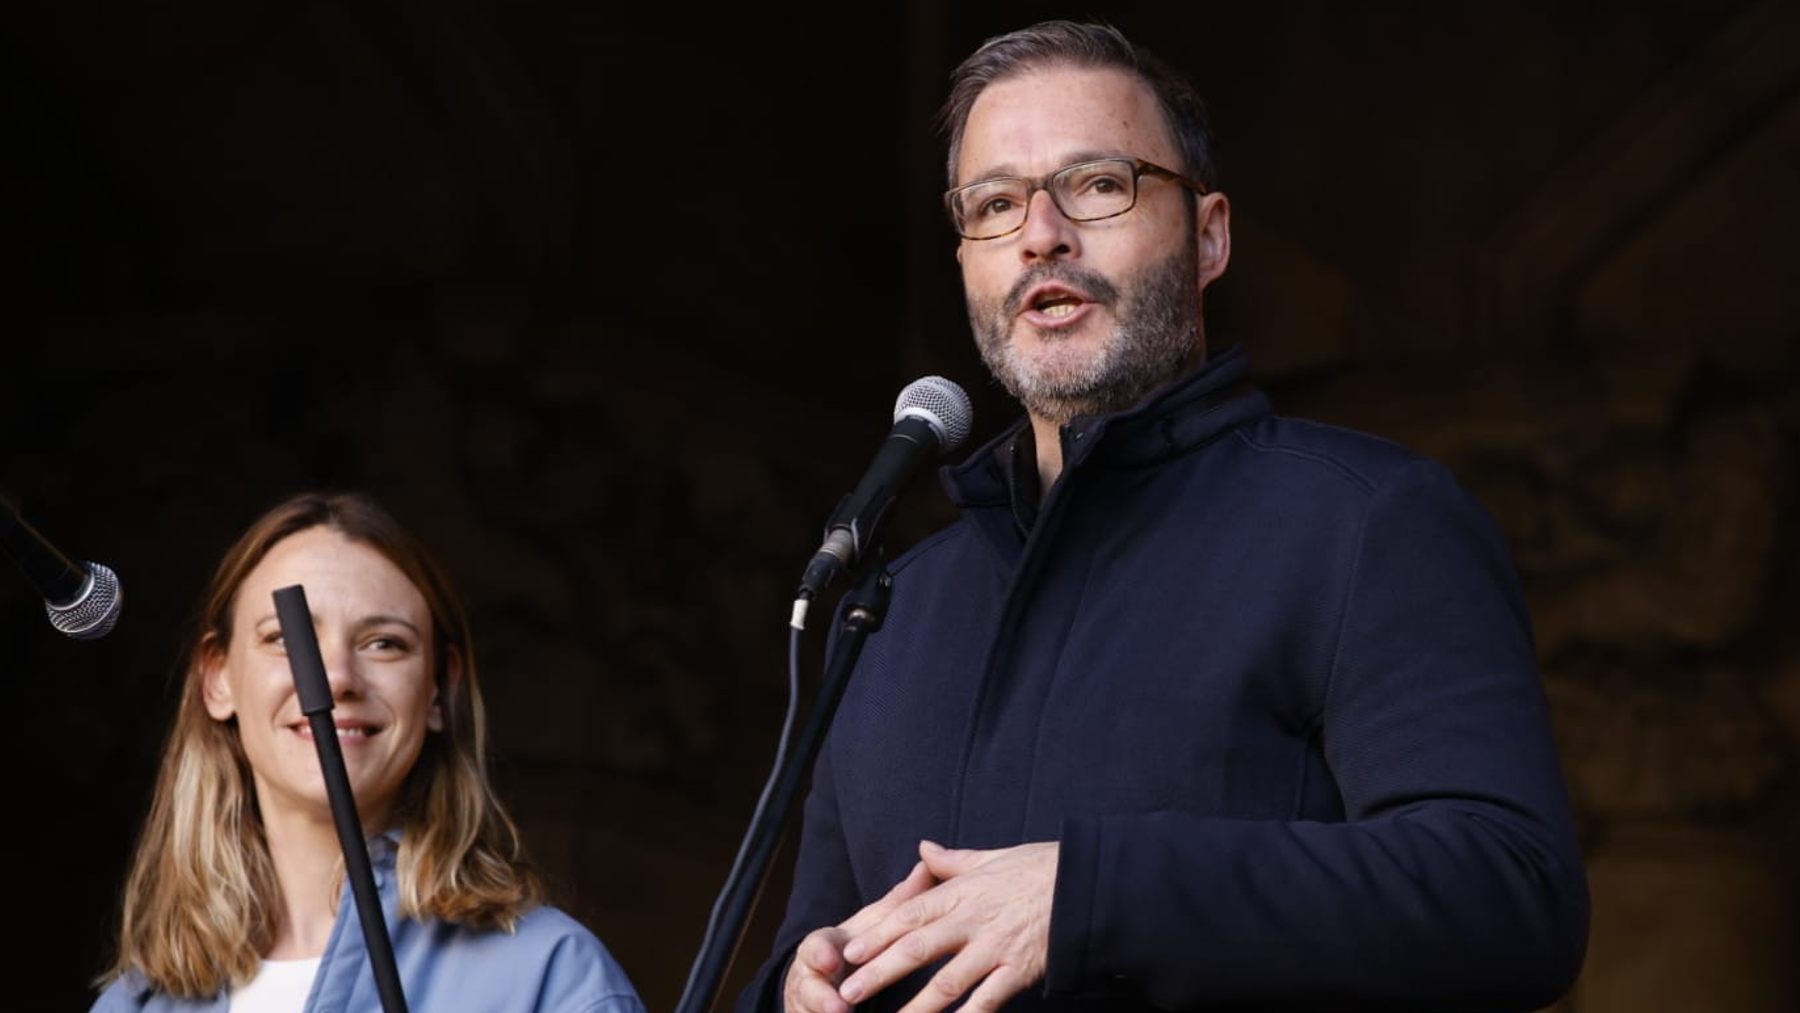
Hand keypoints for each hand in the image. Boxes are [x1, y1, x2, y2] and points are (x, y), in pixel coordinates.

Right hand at [784, 861, 937, 1012]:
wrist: (823, 986)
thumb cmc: (856, 948)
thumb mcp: (873, 926)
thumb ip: (897, 903)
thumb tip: (929, 864)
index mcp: (824, 948)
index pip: (816, 946)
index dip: (820, 953)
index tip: (831, 960)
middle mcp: (810, 978)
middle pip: (807, 988)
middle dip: (821, 999)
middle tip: (839, 1008)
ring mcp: (809, 1006)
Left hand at [837, 840, 1057, 1012]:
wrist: (1088, 884)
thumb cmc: (1041, 867)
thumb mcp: (992, 857)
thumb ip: (953, 861)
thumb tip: (923, 848)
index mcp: (962, 892)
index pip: (909, 915)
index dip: (878, 935)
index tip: (849, 951)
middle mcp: (972, 921)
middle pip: (917, 949)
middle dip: (880, 972)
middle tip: (848, 993)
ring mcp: (995, 948)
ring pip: (946, 982)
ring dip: (913, 1006)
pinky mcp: (1018, 971)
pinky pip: (987, 1002)